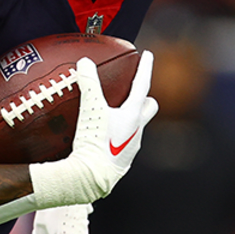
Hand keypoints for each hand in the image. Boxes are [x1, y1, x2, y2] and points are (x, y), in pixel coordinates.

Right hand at [30, 51, 157, 208]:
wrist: (91, 179)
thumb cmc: (95, 143)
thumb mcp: (90, 109)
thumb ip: (88, 83)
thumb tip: (85, 61)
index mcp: (134, 115)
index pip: (143, 85)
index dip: (145, 67)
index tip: (148, 54)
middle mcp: (137, 130)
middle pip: (149, 108)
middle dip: (145, 97)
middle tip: (133, 90)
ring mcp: (131, 147)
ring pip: (137, 125)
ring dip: (129, 117)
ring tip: (113, 112)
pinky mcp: (121, 161)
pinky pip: (124, 140)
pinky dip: (117, 133)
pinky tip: (102, 134)